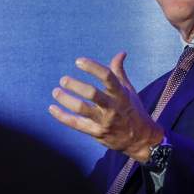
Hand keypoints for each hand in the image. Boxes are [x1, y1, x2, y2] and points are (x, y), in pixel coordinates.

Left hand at [47, 51, 162, 162]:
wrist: (141, 140)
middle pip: (93, 94)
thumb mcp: (128, 90)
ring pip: (82, 109)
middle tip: (63, 79)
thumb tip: (121, 53)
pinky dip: (62, 117)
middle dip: (76, 86)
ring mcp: (104, 121)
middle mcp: (113, 107)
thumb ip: (119, 71)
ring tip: (55, 92)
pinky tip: (52, 108)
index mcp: (120, 94)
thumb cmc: (132, 110)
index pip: (108, 77)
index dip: (93, 67)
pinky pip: (76, 124)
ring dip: (66, 100)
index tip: (78, 61)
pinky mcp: (97, 133)